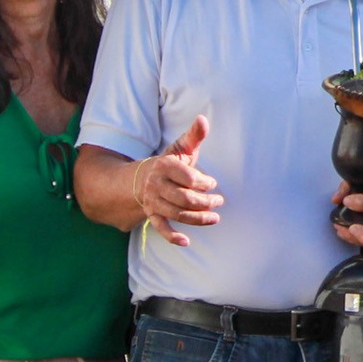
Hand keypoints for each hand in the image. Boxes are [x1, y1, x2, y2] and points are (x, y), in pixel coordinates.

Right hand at [134, 116, 220, 246]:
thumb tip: (203, 119)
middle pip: (184, 198)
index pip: (187, 177)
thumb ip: (194, 135)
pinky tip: (186, 241)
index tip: (213, 184)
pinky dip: (172, 236)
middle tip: (219, 201)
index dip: (203, 182)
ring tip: (215, 218)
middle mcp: (156, 184)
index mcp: (165, 166)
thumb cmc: (170, 162)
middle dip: (205, 202)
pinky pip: (160, 228)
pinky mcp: (152, 215)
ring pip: (177, 213)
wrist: (143, 178)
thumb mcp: (181, 147)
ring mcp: (153, 201)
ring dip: (197, 218)